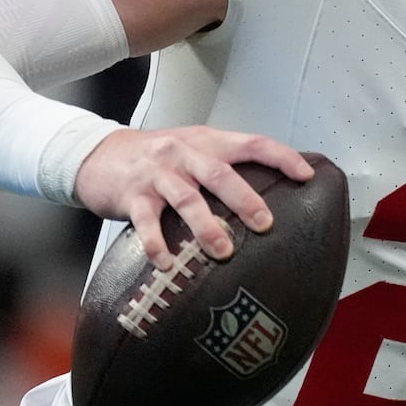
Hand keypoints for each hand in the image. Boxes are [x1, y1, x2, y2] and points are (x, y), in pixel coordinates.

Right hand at [75, 127, 314, 269]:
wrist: (100, 154)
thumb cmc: (157, 158)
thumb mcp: (194, 149)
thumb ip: (226, 165)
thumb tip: (273, 192)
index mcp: (208, 142)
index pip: (252, 143)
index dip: (281, 157)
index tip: (305, 175)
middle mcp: (185, 153)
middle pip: (220, 174)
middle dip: (245, 199)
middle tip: (265, 223)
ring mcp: (158, 174)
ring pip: (187, 199)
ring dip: (207, 226)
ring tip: (224, 251)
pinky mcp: (133, 196)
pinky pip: (147, 222)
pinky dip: (157, 244)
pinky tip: (167, 263)